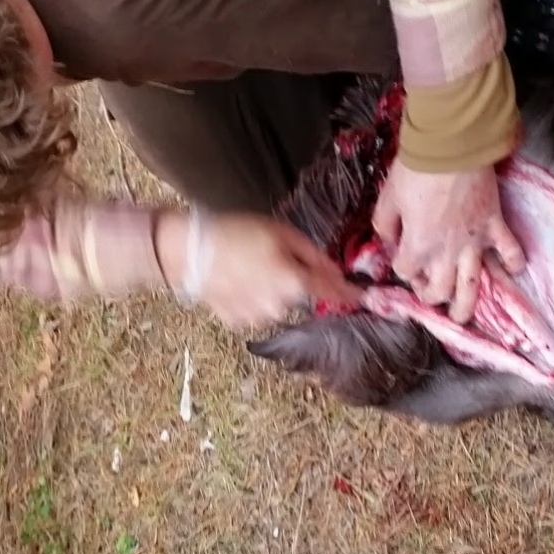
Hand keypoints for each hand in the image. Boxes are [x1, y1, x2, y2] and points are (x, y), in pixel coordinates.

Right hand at [158, 210, 360, 330]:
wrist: (189, 250)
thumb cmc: (237, 232)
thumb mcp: (282, 232)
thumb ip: (314, 255)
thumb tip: (337, 272)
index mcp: (294, 283)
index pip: (333, 292)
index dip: (350, 294)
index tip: (363, 297)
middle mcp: (280, 307)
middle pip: (300, 295)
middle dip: (294, 281)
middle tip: (272, 257)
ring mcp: (257, 318)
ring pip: (277, 305)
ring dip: (272, 290)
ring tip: (249, 267)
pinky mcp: (237, 322)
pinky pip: (254, 310)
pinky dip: (251, 298)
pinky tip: (236, 280)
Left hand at [370, 163, 525, 323]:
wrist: (452, 147)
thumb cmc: (415, 171)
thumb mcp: (387, 198)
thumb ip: (385, 226)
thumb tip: (390, 241)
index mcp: (418, 246)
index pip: (406, 272)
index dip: (401, 267)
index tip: (401, 256)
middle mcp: (447, 252)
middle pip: (439, 291)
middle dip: (431, 296)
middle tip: (429, 291)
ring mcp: (475, 242)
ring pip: (473, 286)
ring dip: (467, 306)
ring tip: (462, 317)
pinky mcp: (496, 226)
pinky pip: (510, 252)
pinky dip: (514, 263)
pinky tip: (511, 270)